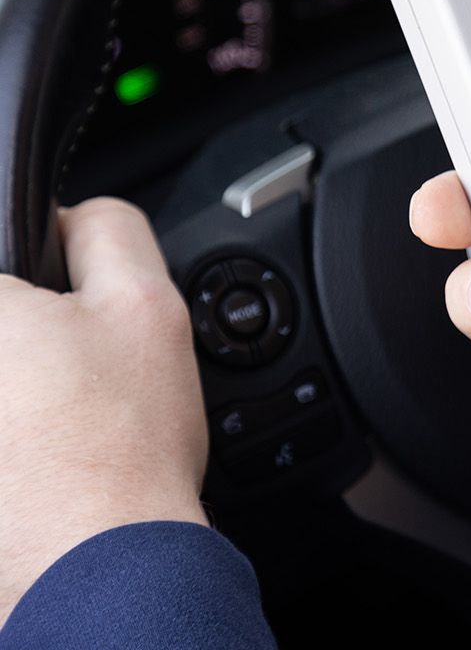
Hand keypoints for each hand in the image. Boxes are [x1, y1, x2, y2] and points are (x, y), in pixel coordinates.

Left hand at [0, 198, 208, 622]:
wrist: (96, 565)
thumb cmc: (118, 448)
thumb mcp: (146, 304)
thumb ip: (107, 230)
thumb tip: (70, 216)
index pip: (7, 245)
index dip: (45, 276)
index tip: (65, 314)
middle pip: (13, 329)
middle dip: (31, 340)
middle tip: (72, 376)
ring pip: (11, 379)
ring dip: (24, 394)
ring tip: (55, 428)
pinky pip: (6, 431)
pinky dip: (16, 441)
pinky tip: (33, 464)